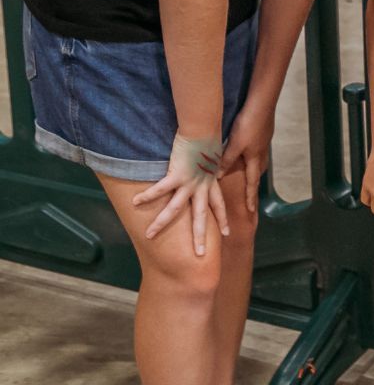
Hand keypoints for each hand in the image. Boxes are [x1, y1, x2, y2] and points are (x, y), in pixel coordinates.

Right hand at [133, 132, 227, 255]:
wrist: (205, 128)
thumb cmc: (210, 137)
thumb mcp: (215, 155)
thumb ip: (212, 164)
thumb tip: (213, 165)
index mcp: (212, 181)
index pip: (219, 205)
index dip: (222, 219)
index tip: (227, 233)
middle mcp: (202, 186)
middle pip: (201, 216)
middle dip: (200, 236)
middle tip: (200, 255)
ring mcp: (189, 182)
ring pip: (175, 209)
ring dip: (161, 223)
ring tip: (149, 236)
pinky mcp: (177, 174)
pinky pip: (159, 189)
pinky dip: (147, 196)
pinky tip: (135, 204)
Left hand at [219, 102, 274, 213]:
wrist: (262, 104)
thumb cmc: (248, 125)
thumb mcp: (235, 144)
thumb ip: (226, 160)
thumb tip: (216, 177)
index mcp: (254, 158)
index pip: (252, 182)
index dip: (250, 197)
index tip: (251, 211)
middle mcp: (261, 153)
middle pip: (257, 173)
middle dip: (253, 184)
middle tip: (250, 194)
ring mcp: (263, 143)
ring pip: (258, 162)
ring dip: (253, 170)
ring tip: (247, 175)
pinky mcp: (263, 134)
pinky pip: (257, 152)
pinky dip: (252, 157)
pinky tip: (248, 152)